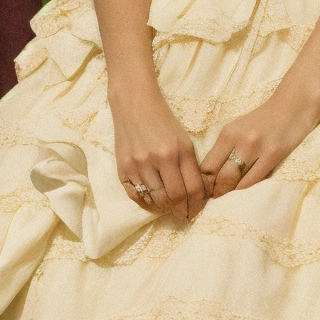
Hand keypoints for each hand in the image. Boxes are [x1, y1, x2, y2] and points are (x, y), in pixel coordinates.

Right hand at [112, 92, 207, 220]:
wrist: (134, 104)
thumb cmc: (163, 121)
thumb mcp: (184, 141)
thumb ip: (190, 167)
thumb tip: (196, 197)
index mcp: (179, 151)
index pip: (193, 188)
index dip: (197, 205)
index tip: (196, 211)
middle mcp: (159, 159)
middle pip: (174, 198)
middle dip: (181, 210)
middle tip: (183, 214)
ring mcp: (138, 164)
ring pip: (155, 200)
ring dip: (164, 208)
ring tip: (168, 207)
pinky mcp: (122, 168)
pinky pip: (135, 196)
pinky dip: (145, 203)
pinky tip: (152, 202)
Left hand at [200, 86, 319, 194]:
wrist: (293, 105)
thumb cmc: (264, 120)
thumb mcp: (239, 129)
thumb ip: (225, 149)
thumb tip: (210, 175)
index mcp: (228, 133)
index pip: (207, 165)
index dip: (203, 182)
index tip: (203, 191)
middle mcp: (240, 140)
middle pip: (219, 176)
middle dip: (214, 191)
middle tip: (213, 199)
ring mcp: (257, 148)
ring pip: (236, 180)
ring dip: (229, 193)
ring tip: (226, 198)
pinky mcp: (274, 154)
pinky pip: (255, 180)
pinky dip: (246, 189)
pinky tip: (242, 192)